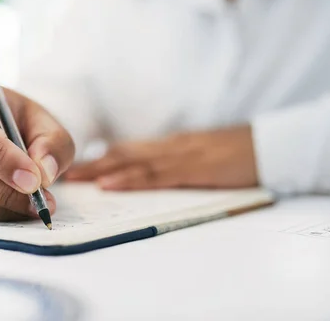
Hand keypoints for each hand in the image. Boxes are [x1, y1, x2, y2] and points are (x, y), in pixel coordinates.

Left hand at [66, 126, 257, 189]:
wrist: (268, 145)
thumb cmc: (236, 153)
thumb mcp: (200, 156)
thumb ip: (174, 162)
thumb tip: (146, 174)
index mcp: (169, 146)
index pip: (127, 151)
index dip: (98, 158)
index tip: (73, 166)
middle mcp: (168, 147)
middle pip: (121, 154)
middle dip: (90, 164)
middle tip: (60, 173)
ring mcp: (178, 156)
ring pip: (131, 163)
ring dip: (99, 171)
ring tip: (73, 179)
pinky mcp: (192, 169)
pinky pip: (154, 176)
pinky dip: (129, 180)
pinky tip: (109, 184)